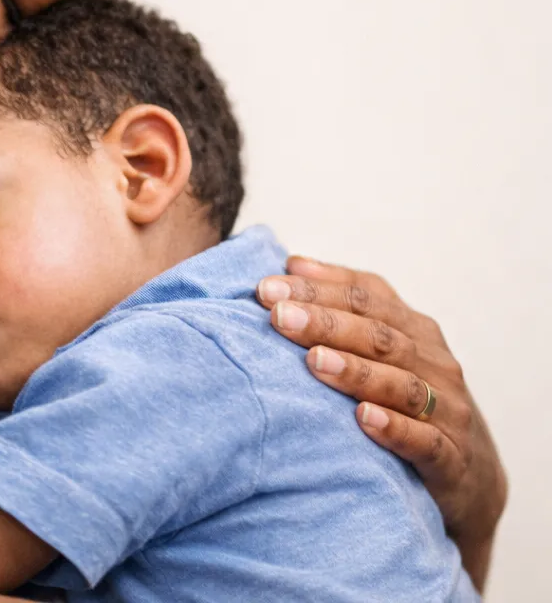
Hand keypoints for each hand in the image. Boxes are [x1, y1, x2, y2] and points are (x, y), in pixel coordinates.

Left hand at [255, 255, 505, 591]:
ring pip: (400, 383)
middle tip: (279, 317)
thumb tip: (292, 263)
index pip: (364, 296)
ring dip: (356, 371)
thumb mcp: (379, 346)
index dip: (317, 288)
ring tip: (314, 361)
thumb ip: (340, 305)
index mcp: (411, 326)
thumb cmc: (404, 394)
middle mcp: (432, 359)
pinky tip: (362, 418)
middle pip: (378, 334)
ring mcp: (447, 408)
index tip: (267, 288)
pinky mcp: (452, 458)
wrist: (468, 472)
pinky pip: (425, 441)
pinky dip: (395, 428)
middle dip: (326, 322)